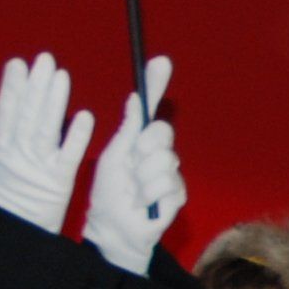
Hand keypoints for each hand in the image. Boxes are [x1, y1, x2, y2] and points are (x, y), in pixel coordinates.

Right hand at [0, 52, 93, 234]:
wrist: (18, 230)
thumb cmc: (4, 194)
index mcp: (2, 148)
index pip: (7, 111)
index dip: (12, 86)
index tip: (18, 63)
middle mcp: (19, 154)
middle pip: (27, 115)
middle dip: (36, 86)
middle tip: (45, 59)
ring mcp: (40, 166)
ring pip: (46, 129)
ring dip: (54, 102)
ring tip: (61, 76)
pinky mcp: (61, 180)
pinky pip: (69, 155)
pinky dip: (76, 136)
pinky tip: (85, 116)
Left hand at [78, 55, 182, 274]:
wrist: (113, 227)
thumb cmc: (110, 191)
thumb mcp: (114, 154)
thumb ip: (129, 128)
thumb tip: (136, 96)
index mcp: (143, 141)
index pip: (154, 110)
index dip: (157, 85)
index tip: (160, 61)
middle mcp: (161, 154)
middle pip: (162, 134)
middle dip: (142, 149)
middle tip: (130, 165)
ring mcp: (171, 174)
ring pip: (164, 161)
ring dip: (141, 178)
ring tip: (132, 191)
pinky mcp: (178, 195)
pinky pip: (167, 183)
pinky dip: (148, 194)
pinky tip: (142, 203)